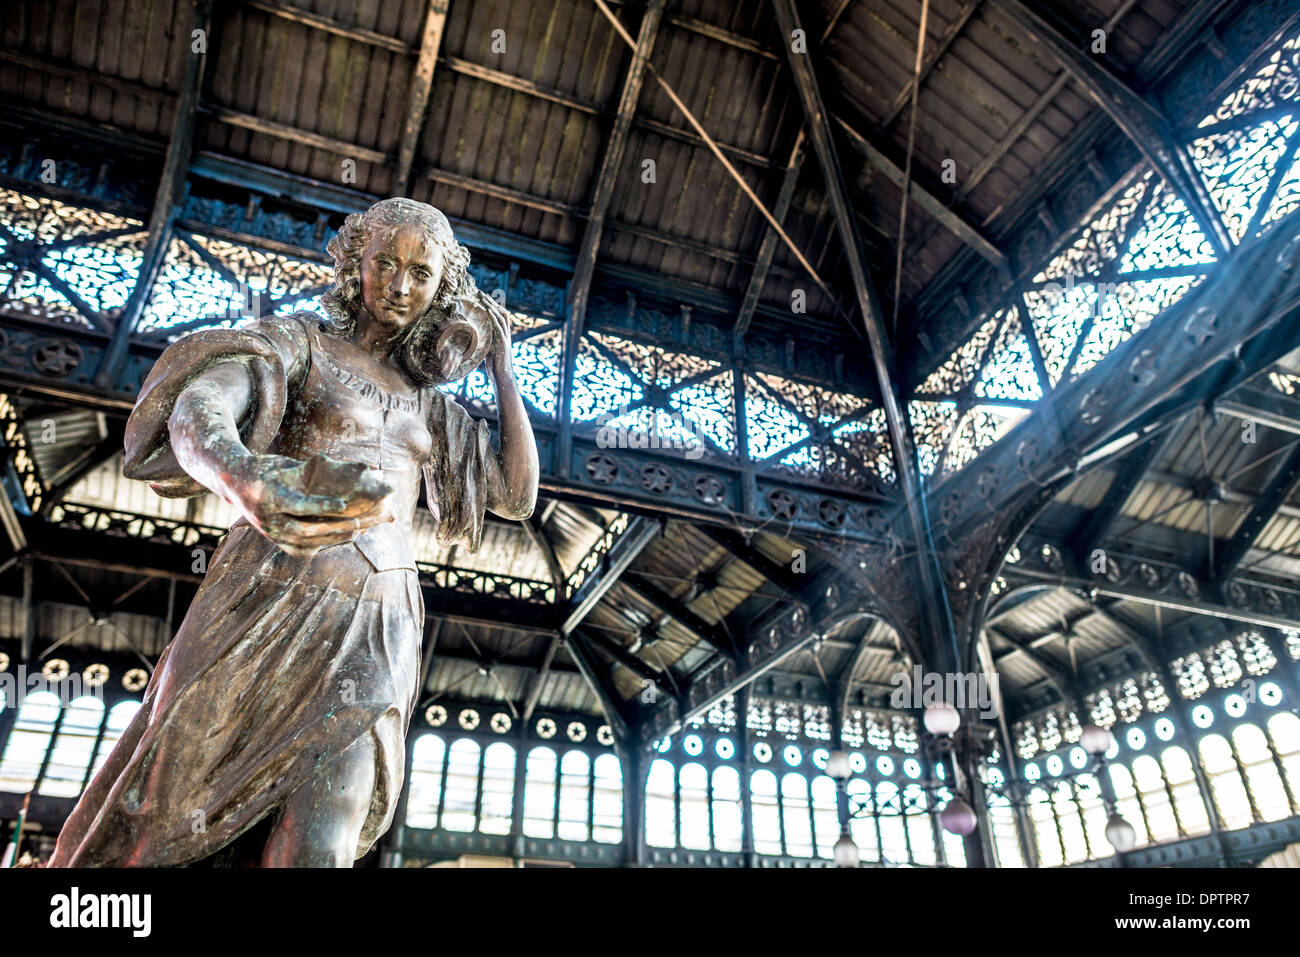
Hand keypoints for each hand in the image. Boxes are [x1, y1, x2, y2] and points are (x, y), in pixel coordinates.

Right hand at [226, 452, 393, 557]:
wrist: (235, 482)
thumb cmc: (268, 468)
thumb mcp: (284, 466)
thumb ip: (307, 475)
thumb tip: (342, 474)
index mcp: (268, 494)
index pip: (297, 505)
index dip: (320, 506)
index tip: (343, 505)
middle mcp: (266, 518)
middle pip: (304, 530)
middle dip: (334, 528)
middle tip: (360, 523)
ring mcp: (268, 532)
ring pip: (304, 543)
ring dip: (333, 538)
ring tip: (357, 531)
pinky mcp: (274, 540)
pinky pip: (299, 549)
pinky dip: (322, 544)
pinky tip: (341, 538)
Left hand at [471, 290, 513, 379]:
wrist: (502, 378)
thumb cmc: (495, 368)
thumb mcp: (487, 352)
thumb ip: (484, 343)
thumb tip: (473, 339)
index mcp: (502, 335)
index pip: (499, 316)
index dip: (492, 306)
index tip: (482, 298)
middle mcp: (506, 334)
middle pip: (501, 313)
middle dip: (491, 302)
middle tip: (481, 292)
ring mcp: (506, 338)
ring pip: (501, 318)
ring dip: (492, 306)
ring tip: (483, 298)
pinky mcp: (503, 344)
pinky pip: (500, 328)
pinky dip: (494, 318)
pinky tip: (489, 311)